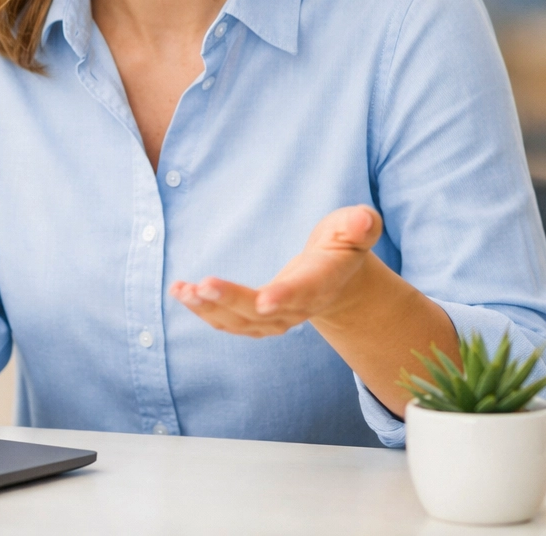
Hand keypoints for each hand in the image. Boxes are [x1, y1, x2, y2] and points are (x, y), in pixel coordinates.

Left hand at [169, 205, 382, 336]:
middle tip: (203, 285)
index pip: (306, 290)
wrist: (341, 280)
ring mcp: (279, 317)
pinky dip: (206, 311)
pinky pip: (231, 322)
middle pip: (265, 312)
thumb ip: (359, 225)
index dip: (286, 296)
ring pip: (242, 322)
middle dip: (233, 301)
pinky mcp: (260, 319)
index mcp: (324, 279)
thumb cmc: (344, 243)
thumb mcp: (356, 226)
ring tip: (183, 291)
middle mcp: (300, 306)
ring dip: (211, 310)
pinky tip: (182, 293)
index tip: (263, 301)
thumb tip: (363, 222)